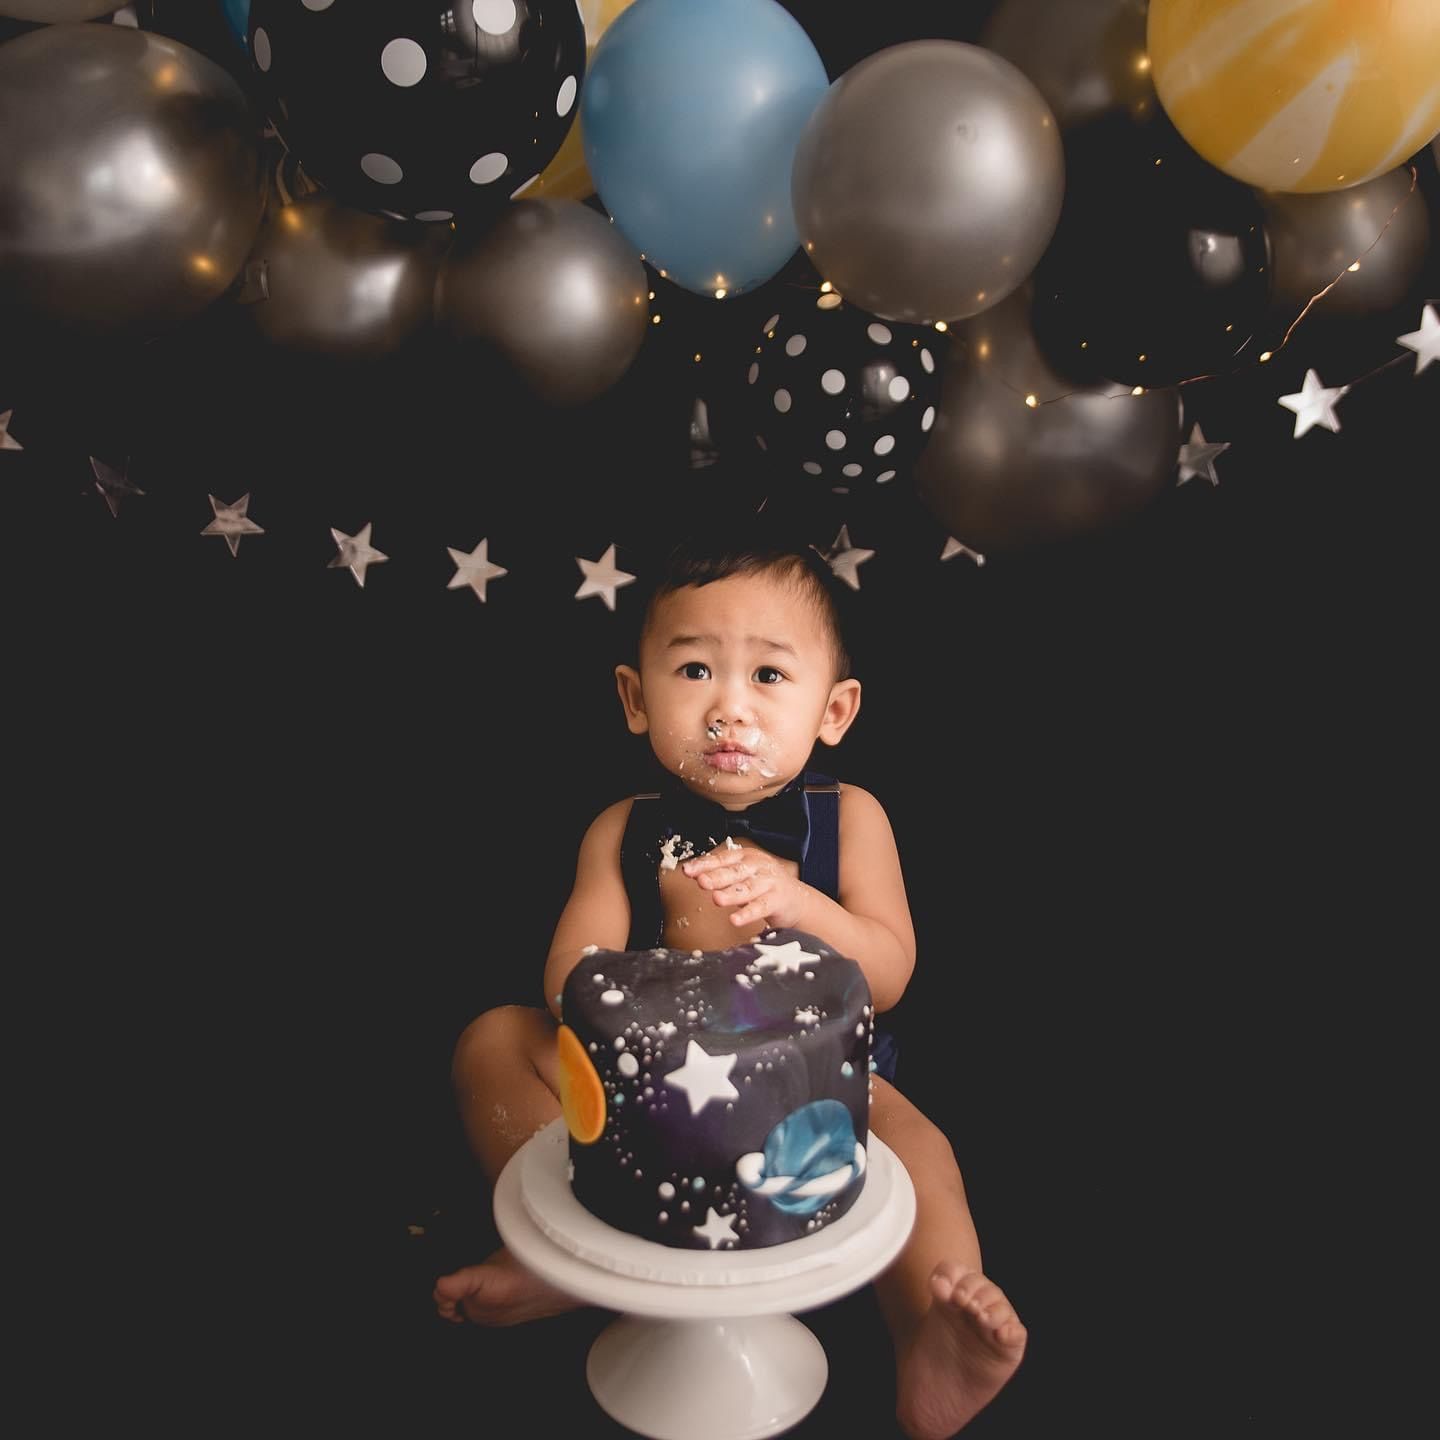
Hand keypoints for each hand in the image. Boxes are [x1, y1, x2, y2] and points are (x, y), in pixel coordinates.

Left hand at [681, 844, 808, 930]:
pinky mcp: (778, 900)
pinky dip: (748, 913)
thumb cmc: (764, 886)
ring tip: (717, 899)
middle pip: (734, 872)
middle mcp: (758, 867)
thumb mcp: (742, 876)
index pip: (722, 859)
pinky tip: (735, 919)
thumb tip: (696, 875)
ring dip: (731, 894)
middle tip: (701, 881)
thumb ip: (721, 875)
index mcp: (746, 857)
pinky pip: (761, 907)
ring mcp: (769, 882)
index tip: (687, 871)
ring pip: (747, 888)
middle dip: (717, 876)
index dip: (704, 864)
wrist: (796, 900)